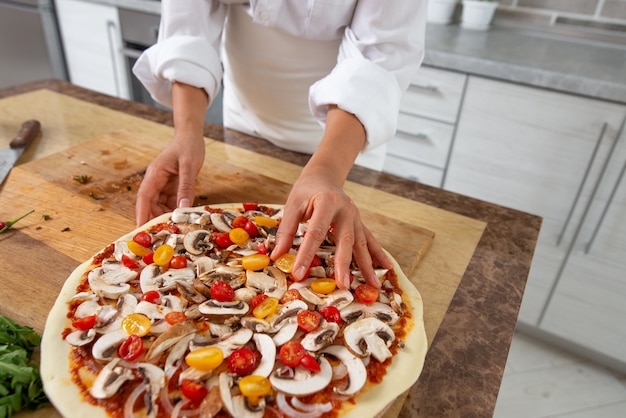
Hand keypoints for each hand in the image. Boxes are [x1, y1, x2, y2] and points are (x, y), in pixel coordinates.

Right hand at [135, 134, 204, 225]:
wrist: (192, 135)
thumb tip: (183, 207)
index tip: (140, 229)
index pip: (143, 198)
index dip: (141, 214)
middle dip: (155, 219)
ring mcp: (163, 185)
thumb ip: (186, 186)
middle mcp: (156, 181)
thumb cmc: (188, 146)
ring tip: (175, 229)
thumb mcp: (189, 166)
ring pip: (160, 206)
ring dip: (166, 216)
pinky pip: (171, 202)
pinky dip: (176, 211)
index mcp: (154, 174)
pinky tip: (183, 219)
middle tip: (163, 236)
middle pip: (150, 205)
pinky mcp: (172, 187)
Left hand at [271, 165, 392, 289]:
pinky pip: (369, 240)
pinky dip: (378, 254)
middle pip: (345, 240)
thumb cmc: (307, 189)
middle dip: (343, 264)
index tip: (299, 273)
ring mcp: (355, 217)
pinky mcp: (359, 223)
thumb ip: (286, 230)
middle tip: (342, 285)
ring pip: (362, 243)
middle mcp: (346, 210)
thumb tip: (277, 256)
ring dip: (367, 265)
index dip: (306, 254)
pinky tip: (387, 267)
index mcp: (327, 202)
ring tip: (373, 285)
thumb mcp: (292, 205)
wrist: (325, 175)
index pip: (316, 232)